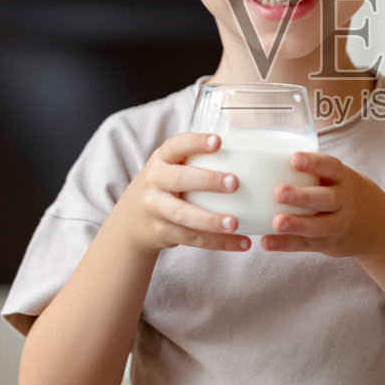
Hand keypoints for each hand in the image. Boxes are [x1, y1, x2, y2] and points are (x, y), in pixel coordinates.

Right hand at [109, 132, 250, 254]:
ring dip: (211, 220)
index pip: (176, 145)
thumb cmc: (166, 186)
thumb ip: (197, 160)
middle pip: (180, 179)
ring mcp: (155, 208)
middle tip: (234, 183)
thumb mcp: (171, 167)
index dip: (196, 142)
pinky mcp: (161, 232)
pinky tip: (242, 243)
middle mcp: (155, 181)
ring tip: (235, 223)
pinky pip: (191, 239)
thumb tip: (253, 156)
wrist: (131, 219)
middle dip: (208, 181)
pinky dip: (218, 242)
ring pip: (184, 215)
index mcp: (162, 159)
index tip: (218, 141)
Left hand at [261, 152, 384, 258]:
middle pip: (326, 199)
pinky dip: (286, 244)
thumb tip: (269, 157)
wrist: (380, 227)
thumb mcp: (341, 179)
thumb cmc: (346, 194)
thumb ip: (314, 172)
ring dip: (297, 225)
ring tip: (276, 223)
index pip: (331, 167)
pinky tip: (267, 241)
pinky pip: (307, 244)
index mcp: (345, 179)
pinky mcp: (329, 244)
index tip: (293, 158)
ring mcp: (339, 225)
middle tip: (279, 192)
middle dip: (303, 196)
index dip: (313, 163)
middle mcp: (345, 202)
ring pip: (319, 226)